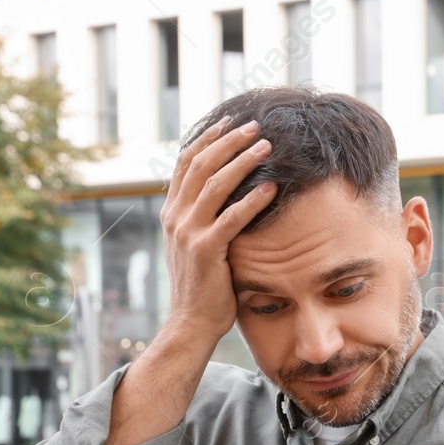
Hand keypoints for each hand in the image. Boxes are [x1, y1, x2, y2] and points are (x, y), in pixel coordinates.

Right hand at [160, 115, 277, 345]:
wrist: (191, 322)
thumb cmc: (204, 286)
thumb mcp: (198, 245)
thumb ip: (206, 220)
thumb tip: (227, 197)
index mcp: (172, 212)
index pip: (185, 163)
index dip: (207, 139)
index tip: (229, 122)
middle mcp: (175, 217)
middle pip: (200, 165)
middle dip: (228, 141)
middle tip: (254, 125)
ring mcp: (188, 233)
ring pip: (214, 185)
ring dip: (242, 161)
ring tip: (266, 146)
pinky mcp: (205, 251)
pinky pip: (231, 218)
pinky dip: (252, 200)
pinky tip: (271, 188)